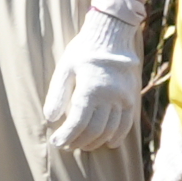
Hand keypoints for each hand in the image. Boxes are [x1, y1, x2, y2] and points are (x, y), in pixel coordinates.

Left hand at [36, 15, 140, 158]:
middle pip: (94, 130)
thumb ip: (57, 94)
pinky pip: (126, 124)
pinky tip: (108, 143)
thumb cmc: (84, 51)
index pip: (77, 122)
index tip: (57, 142)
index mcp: (91, 89)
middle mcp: (110, 96)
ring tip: (82, 144)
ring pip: (110, 130)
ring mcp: (123, 98)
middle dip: (78, 141)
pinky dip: (117, 136)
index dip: (66, 136)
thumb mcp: (65, 68)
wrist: (112, 35)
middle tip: (67, 144)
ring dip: (95, 142)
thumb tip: (50, 118)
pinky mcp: (131, 98)